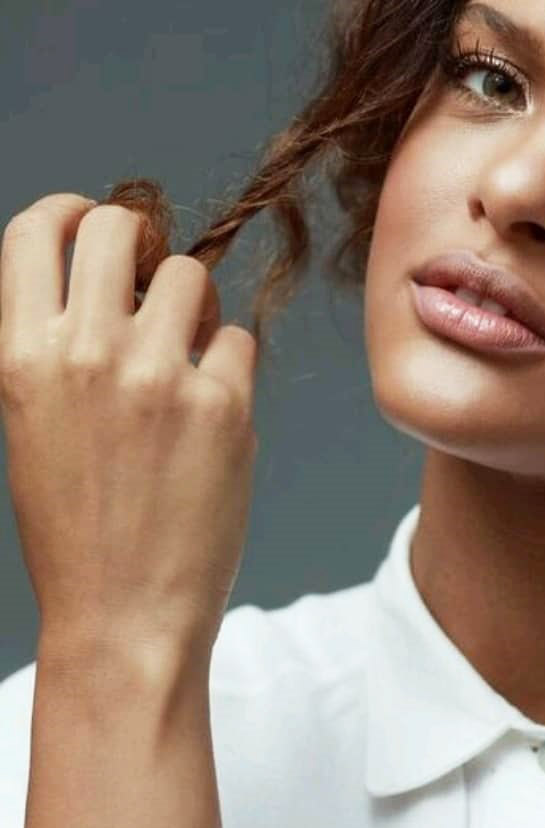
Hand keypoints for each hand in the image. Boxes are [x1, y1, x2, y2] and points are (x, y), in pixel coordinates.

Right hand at [0, 193, 258, 674]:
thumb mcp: (32, 421)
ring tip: (185, 354)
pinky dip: (229, 365)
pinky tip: (212, 409)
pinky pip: (239, 340)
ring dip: (193, 304)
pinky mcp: (224, 404)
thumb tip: (109, 278)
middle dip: (136, 240)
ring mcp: (160, 375)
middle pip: (116, 225)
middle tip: (148, 281)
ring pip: (192, 274)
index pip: (35, 231)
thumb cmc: (75, 525)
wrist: (123, 614)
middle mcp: (87, 353)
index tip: (90, 225)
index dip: (67, 213)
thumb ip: (59, 346)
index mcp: (22, 356)